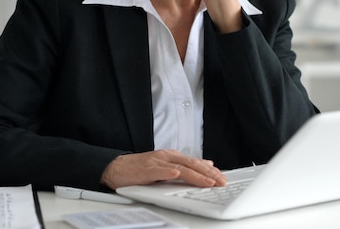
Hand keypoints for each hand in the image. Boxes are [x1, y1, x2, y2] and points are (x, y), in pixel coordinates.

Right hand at [100, 150, 226, 189]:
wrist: (117, 167)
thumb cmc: (140, 169)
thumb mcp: (166, 165)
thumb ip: (185, 166)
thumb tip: (207, 165)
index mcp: (173, 157)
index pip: (196, 163)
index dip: (210, 170)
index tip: (222, 178)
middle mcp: (168, 157)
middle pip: (192, 164)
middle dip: (209, 174)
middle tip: (221, 182)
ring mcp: (157, 162)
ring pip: (181, 168)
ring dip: (196, 175)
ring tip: (208, 182)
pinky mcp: (146, 169)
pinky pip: (159, 170)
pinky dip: (169, 172)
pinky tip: (177, 175)